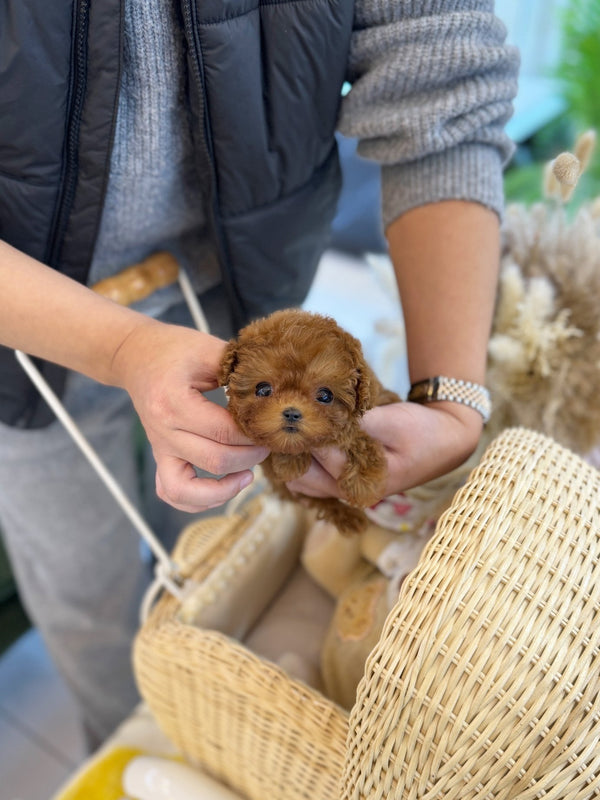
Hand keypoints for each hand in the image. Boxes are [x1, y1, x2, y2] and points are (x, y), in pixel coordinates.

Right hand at [111, 318, 268, 511]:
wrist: (135, 355)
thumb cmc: (174, 349)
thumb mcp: (207, 348)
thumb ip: (238, 368)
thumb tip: (273, 389)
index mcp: (173, 402)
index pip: (223, 430)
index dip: (253, 434)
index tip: (271, 426)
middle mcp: (163, 430)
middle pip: (214, 460)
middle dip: (250, 457)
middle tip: (268, 444)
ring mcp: (159, 447)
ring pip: (187, 489)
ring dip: (223, 490)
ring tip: (247, 476)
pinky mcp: (160, 456)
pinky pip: (171, 492)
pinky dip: (198, 500)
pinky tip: (224, 487)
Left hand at [285, 401, 481, 499]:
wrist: (444, 441)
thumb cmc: (421, 431)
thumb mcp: (394, 422)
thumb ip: (359, 424)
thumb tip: (322, 417)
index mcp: (361, 481)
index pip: (319, 453)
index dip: (304, 427)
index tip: (290, 405)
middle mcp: (348, 492)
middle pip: (300, 474)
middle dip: (291, 445)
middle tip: (284, 414)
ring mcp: (343, 490)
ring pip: (301, 478)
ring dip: (293, 454)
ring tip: (292, 425)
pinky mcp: (342, 482)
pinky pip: (310, 477)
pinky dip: (302, 459)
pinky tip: (304, 437)